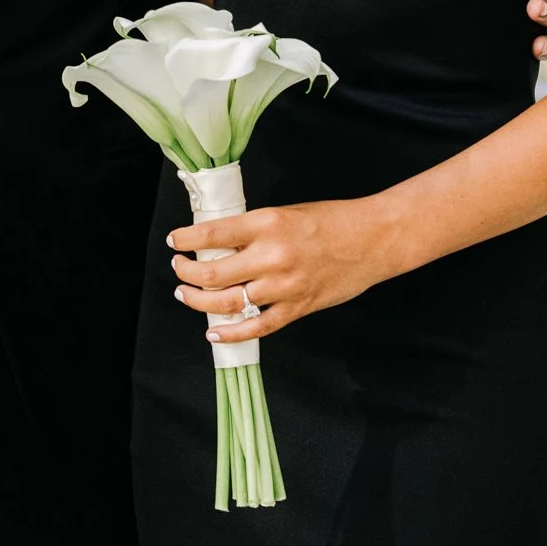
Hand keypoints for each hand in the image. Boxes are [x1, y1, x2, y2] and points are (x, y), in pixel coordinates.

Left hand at [166, 195, 398, 343]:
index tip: (174, 241)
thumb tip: (219, 242)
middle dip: (188, 273)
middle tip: (178, 269)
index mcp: (267, 223)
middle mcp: (272, 256)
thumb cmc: (330, 220)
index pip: (213, 234)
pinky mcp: (298, 307)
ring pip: (229, 302)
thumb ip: (253, 230)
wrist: (372, 239)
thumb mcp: (284, 213)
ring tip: (186, 295)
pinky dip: (232, 333)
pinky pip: (258, 326)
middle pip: (214, 273)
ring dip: (200, 302)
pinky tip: (213, 332)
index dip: (186, 240)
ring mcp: (285, 286)